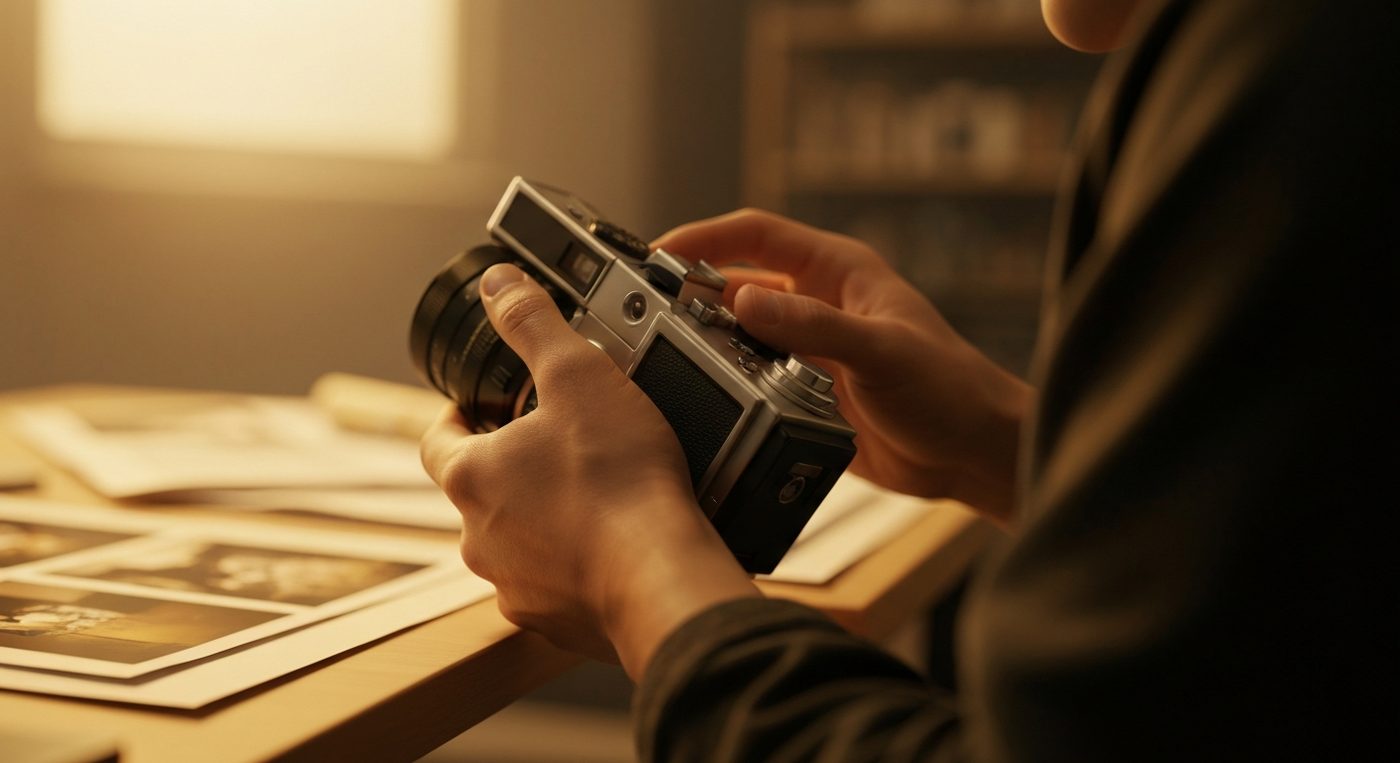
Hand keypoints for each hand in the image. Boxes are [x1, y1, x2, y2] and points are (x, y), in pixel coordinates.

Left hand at [421, 264, 758, 676]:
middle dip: (510, 467)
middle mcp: (479, 537)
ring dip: (540, 518)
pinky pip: (553, 583)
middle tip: (554, 444)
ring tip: (591, 494)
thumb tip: (498, 283)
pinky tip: (611, 544)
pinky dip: (572, 564)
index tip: (475, 409)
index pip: (436, 441)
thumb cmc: (620, 481)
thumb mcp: (579, 375)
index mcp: (472, 477)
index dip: (455, 419)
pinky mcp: (553, 620)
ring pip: (515, 541)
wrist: (660, 577)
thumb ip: (534, 324)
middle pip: (479, 491)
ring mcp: (514, 585)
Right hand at [654, 210, 1031, 524]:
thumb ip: (814, 328)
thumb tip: (744, 303)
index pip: (757, 235)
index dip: (704, 237)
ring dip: (704, 344)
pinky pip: (750, 382)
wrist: (975, 455)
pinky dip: (723, 387)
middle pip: (737, 285)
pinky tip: (700, 400)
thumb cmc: (950, 390)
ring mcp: (808, 351)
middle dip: (690, 294)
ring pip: (738, 336)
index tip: (657, 253)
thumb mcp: (881, 352)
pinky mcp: (804, 396)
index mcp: (838, 273)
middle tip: (641, 312)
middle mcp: (818, 305)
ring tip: (660, 357)